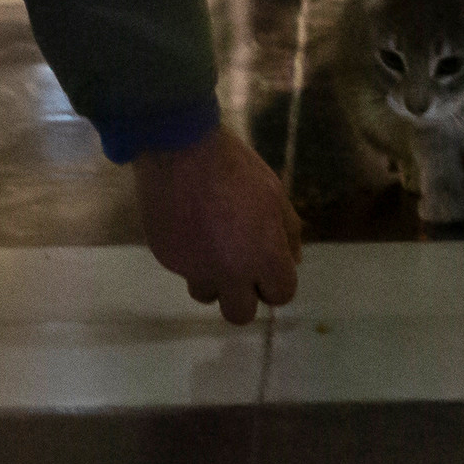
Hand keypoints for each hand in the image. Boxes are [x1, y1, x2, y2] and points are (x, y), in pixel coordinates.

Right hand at [133, 126, 302, 325]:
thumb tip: (294, 259)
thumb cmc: (235, 166)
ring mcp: (195, 268)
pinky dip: (190, 256)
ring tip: (211, 246)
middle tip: (240, 268)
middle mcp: (230, 271)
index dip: (276, 280)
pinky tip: (190, 226)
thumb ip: (288, 230)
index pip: (281, 294)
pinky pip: (184, 270)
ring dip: (213, 279)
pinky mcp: (168, 259)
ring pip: (207, 295)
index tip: (269, 264)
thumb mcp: (274, 192)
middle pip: (240, 314)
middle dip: (244, 296)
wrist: (178, 149)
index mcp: (264, 255)